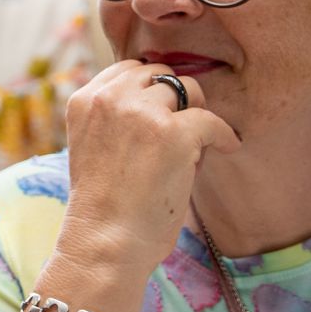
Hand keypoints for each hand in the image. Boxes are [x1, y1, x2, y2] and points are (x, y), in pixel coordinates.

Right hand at [57, 59, 240, 272]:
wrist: (104, 242)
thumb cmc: (101, 207)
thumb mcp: (92, 146)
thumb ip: (115, 119)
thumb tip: (164, 102)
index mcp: (83, 101)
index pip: (126, 69)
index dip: (147, 89)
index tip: (161, 109)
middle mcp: (110, 98)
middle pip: (157, 74)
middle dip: (172, 97)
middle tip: (182, 127)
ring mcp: (143, 113)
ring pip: (187, 88)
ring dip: (195, 111)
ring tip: (197, 142)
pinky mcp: (174, 134)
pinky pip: (212, 120)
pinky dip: (224, 135)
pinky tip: (227, 147)